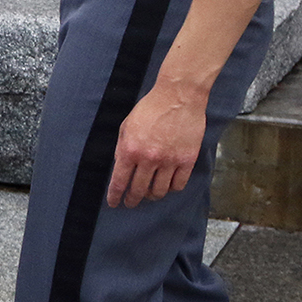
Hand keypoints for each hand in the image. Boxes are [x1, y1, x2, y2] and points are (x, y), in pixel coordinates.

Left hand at [108, 82, 207, 206]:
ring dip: (152, 196)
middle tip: (131, 203)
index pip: (120, 181)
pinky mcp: (187, 160)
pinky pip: (179, 184)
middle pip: (139, 190)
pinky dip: (171, 189)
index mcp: (130, 150)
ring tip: (149, 194)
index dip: (115, 196)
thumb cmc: (150, 108)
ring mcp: (170, 161)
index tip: (113, 203)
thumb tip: (120, 166)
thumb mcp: (126, 126)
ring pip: (160, 191)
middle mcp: (149, 159)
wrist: (178, 97)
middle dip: (132, 199)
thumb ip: (121, 148)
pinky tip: (167, 186)